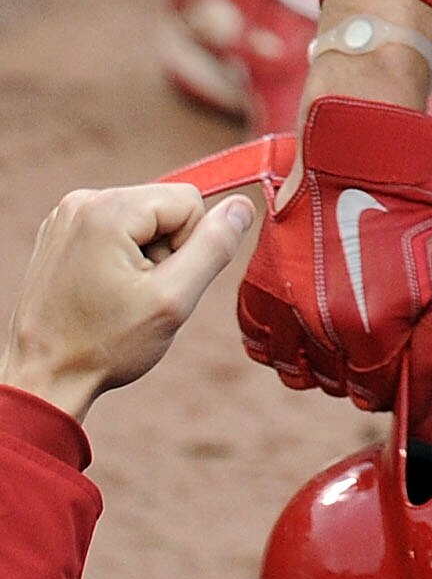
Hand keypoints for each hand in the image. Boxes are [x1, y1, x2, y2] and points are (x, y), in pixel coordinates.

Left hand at [3, 185, 258, 420]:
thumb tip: (242, 206)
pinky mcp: (59, 232)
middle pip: (165, 207)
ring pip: (143, 219)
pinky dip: (121, 256)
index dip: (189, 245)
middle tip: (139, 293)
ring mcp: (65, 216)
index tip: (159, 283)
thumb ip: (215, 246)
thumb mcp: (174, 299)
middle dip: (166, 249)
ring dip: (145, 255)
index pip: (189, 201)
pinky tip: (104, 289)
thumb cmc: (104, 345)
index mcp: (107, 210)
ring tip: (119, 295)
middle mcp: (81, 202)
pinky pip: (117, 228)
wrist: (43, 377)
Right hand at [238, 97, 431, 412]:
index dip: (384, 389)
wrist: (357, 165)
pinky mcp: (257, 290)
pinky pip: (258, 343)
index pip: (372, 393)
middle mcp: (324, 328)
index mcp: (374, 331)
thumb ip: (431, 347)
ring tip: (335, 338)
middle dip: (353, 374)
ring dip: (315, 365)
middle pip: (333, 385)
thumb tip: (418, 395)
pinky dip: (277, 343)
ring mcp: (286, 310)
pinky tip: (300, 326)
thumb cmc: (406, 223)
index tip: (389, 377)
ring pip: (293, 372)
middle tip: (367, 346)